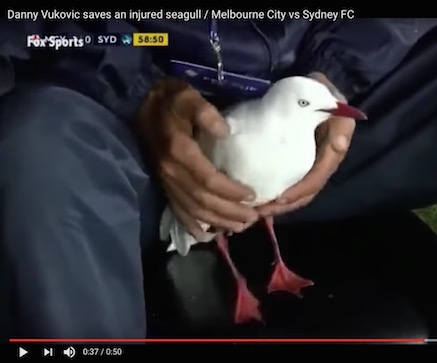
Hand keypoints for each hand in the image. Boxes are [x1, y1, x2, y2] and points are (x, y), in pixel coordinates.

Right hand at [134, 78, 258, 238]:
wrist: (139, 105)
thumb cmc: (170, 100)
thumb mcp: (188, 97)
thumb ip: (205, 112)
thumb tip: (225, 131)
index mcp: (180, 152)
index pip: (209, 181)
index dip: (231, 192)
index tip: (252, 196)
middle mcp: (171, 172)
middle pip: (203, 201)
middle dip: (229, 212)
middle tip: (252, 218)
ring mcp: (165, 182)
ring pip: (192, 210)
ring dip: (217, 222)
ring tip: (239, 227)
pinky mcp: (163, 186)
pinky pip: (177, 211)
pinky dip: (192, 226)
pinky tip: (206, 236)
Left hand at [256, 72, 355, 215]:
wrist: (307, 87)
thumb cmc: (315, 88)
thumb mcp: (324, 92)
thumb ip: (333, 112)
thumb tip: (339, 145)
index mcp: (335, 145)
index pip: (320, 174)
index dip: (302, 189)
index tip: (281, 199)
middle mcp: (326, 158)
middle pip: (308, 190)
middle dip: (287, 204)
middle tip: (262, 212)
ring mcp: (312, 162)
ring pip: (300, 191)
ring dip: (280, 205)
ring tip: (257, 212)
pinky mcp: (298, 162)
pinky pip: (290, 182)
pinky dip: (276, 195)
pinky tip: (258, 201)